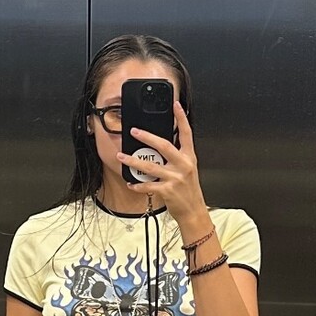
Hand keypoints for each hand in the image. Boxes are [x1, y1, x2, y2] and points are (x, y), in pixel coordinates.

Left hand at [119, 99, 207, 232]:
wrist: (193, 211)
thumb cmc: (188, 190)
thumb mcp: (188, 169)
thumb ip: (177, 156)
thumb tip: (161, 144)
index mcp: (189, 157)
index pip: (186, 133)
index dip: (181, 118)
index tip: (175, 105)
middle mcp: (183, 165)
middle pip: (164, 146)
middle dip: (147, 137)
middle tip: (134, 131)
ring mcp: (175, 178)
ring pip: (150, 166)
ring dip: (133, 161)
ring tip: (121, 156)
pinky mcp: (167, 190)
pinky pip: (148, 185)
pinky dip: (137, 185)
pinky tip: (131, 182)